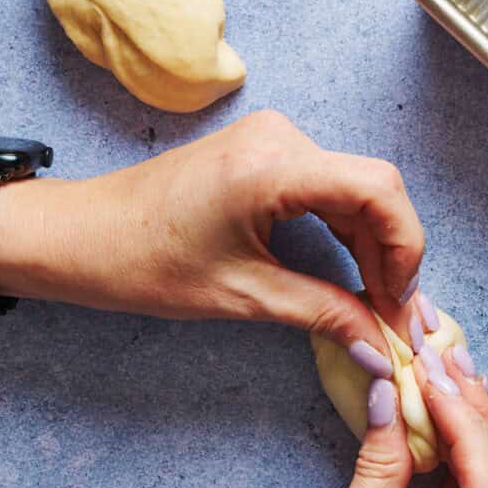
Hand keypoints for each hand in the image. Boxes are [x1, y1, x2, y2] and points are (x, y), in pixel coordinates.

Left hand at [0, 110, 424, 350]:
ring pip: (359, 189)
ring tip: (378, 302)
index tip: (401, 305)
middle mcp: (282, 139)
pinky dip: (349, 231)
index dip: (406, 250)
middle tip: (394, 315)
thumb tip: (381, 349)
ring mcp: (275, 141)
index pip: (379, 191)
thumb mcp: (244, 296)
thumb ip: (324, 315)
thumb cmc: (144, 263)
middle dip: (395, 255)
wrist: (81, 236)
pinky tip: (354, 273)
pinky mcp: (269, 154)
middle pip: (376, 190)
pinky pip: (331, 188)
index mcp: (273, 166)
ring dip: (375, 246)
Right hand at [66, 343, 487, 487]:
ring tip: (445, 365)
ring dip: (466, 423)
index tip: (435, 371)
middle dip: (472, 413)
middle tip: (444, 352)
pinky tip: (440, 407)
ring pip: (485, 482)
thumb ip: (380, 466)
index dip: (467, 422)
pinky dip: (452, 450)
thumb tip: (393, 394)